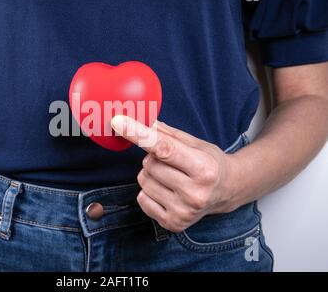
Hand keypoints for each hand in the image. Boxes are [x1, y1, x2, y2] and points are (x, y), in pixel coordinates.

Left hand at [111, 115, 239, 232]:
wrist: (226, 191)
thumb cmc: (209, 163)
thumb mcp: (195, 143)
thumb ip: (166, 133)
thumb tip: (139, 120)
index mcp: (204, 169)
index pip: (164, 149)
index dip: (138, 134)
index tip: (118, 122)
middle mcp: (195, 193)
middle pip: (149, 164)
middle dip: (154, 158)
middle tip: (172, 162)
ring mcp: (184, 211)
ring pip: (143, 180)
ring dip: (151, 175)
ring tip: (171, 177)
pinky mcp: (173, 223)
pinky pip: (142, 199)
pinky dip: (149, 192)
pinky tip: (168, 192)